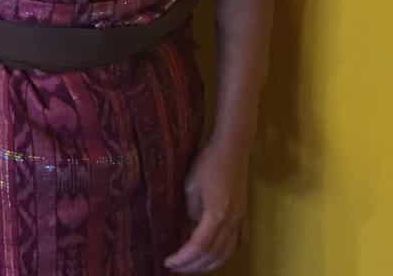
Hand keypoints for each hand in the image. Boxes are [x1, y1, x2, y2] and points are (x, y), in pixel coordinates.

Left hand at [165, 140, 248, 271]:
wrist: (232, 148)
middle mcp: (231, 222)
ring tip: (191, 266)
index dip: (183, 258)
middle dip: (194, 266)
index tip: (168, 262)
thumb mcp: (190, 185)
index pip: (198, 246)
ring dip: (208, 264)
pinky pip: (236, 244)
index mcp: (216, 215)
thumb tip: (191, 226)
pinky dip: (224, 255)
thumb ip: (191, 210)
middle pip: (213, 255)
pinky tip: (215, 257)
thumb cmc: (208, 162)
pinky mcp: (243, 215)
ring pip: (226, 253)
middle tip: (176, 268)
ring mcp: (240, 220)